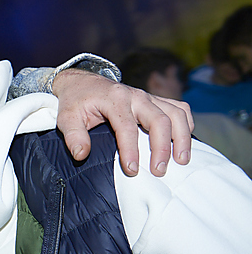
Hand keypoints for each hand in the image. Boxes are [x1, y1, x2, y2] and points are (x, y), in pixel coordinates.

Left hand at [51, 68, 193, 176]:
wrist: (82, 83)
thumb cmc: (76, 102)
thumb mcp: (67, 118)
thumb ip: (73, 136)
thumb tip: (81, 154)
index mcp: (115, 99)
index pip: (127, 127)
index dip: (131, 150)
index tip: (132, 170)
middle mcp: (136, 96)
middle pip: (159, 120)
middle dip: (162, 147)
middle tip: (159, 171)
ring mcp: (149, 97)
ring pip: (176, 113)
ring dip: (182, 137)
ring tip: (181, 161)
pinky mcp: (156, 100)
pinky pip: (180, 109)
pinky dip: (186, 125)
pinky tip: (184, 143)